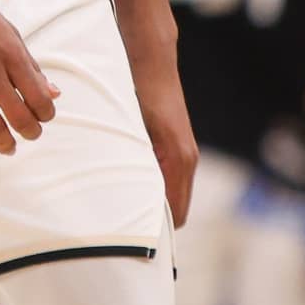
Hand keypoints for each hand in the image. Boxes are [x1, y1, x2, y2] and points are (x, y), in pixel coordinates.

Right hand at [0, 0, 56, 154]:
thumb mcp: (4, 29)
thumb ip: (28, 62)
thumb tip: (52, 92)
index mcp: (9, 50)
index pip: (39, 97)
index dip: (45, 114)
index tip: (42, 117)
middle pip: (20, 117)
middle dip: (30, 132)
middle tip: (29, 135)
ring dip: (6, 144)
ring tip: (8, 147)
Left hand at [124, 30, 198, 225]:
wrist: (150, 58)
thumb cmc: (139, 88)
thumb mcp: (132, 127)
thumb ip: (133, 161)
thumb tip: (126, 199)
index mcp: (179, 160)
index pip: (174, 215)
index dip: (156, 233)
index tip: (132, 247)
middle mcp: (187, 160)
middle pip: (174, 210)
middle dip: (152, 223)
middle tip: (119, 236)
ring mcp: (184, 153)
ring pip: (169, 195)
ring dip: (149, 204)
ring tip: (118, 216)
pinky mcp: (176, 145)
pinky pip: (167, 179)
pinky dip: (151, 188)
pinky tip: (124, 188)